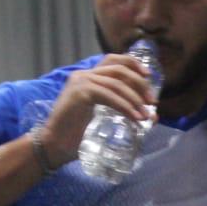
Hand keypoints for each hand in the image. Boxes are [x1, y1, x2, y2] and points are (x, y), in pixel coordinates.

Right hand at [36, 54, 157, 163]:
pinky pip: (110, 96)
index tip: (149, 76)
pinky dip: (126, 107)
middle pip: (119, 68)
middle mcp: (84, 74)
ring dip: (135, 99)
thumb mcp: (103, 117)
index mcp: (88, 77)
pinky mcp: (81, 92)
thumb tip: (151, 116)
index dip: (133, 64)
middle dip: (140, 83)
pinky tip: (135, 118)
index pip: (113, 60)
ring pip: (117, 83)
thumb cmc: (77, 135)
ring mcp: (81, 81)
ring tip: (146, 115)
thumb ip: (122, 110)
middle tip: (152, 101)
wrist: (54, 145)